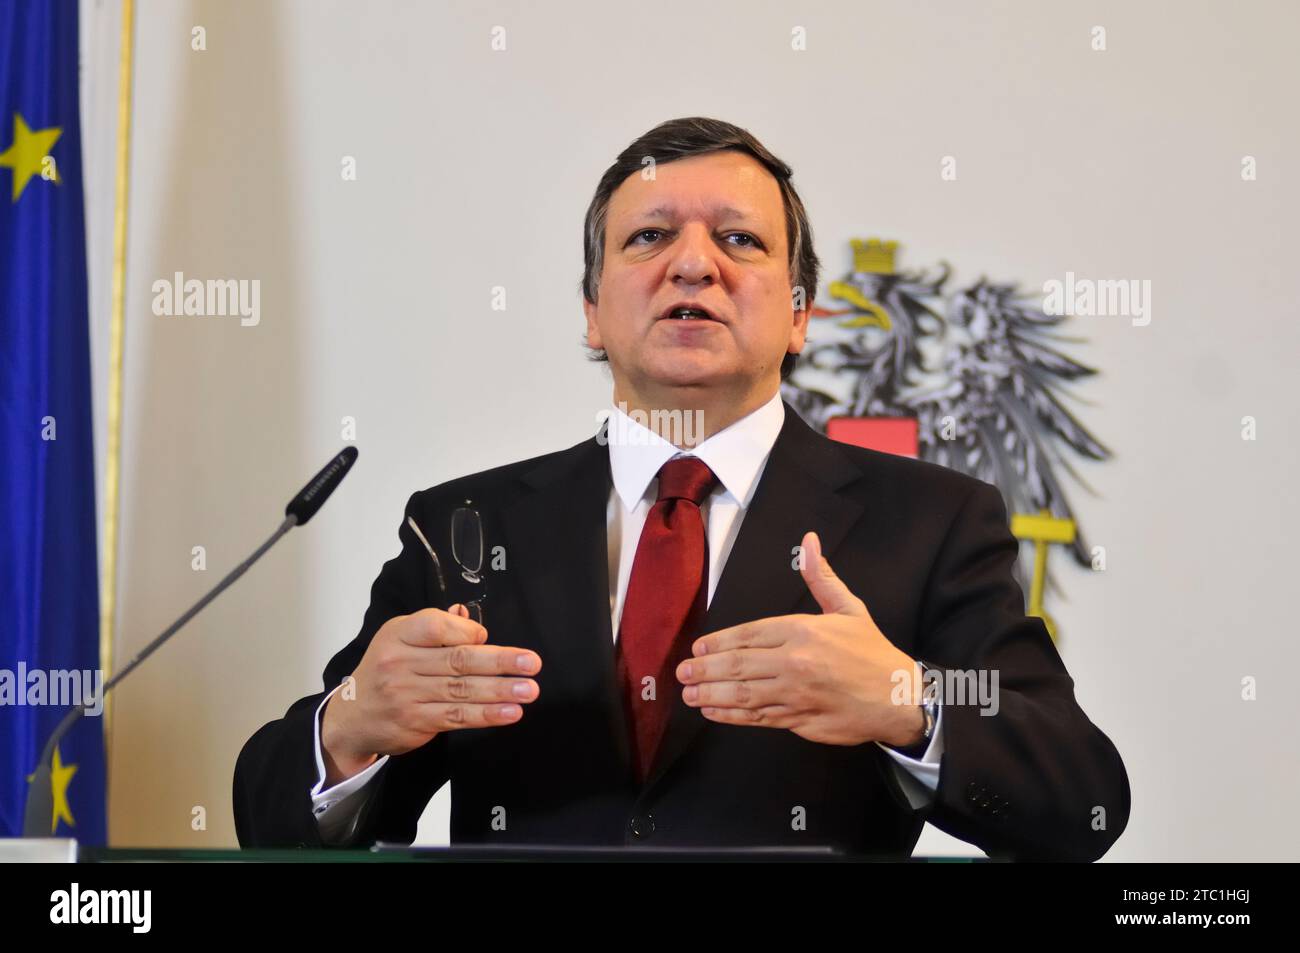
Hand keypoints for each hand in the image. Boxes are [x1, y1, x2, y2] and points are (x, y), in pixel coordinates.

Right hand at [320, 604, 540, 783]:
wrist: (351, 718)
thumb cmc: (384, 671)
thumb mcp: (399, 639)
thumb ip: (434, 627)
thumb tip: (465, 615)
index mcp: (399, 635)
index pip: (436, 627)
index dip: (467, 631)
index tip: (488, 637)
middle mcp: (401, 663)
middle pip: (458, 660)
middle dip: (500, 661)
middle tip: (531, 663)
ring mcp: (407, 695)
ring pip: (462, 690)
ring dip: (500, 690)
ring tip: (528, 690)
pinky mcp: (416, 722)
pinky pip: (457, 716)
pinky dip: (486, 714)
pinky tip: (509, 712)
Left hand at [676, 530, 924, 747]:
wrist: (901, 698)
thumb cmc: (873, 653)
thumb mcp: (849, 609)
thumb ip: (821, 577)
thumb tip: (809, 541)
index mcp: (803, 631)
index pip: (750, 634)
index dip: (719, 642)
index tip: (699, 647)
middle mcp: (795, 662)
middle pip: (739, 665)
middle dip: (705, 668)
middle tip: (682, 672)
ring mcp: (795, 694)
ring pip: (743, 694)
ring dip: (711, 693)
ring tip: (689, 694)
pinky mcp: (799, 720)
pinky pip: (757, 717)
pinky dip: (732, 715)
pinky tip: (714, 711)